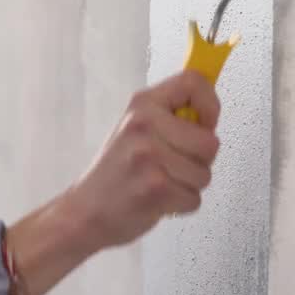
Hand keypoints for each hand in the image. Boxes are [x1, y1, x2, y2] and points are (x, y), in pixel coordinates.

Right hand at [62, 70, 220, 251]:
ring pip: (204, 174)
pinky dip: (181, 205)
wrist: (85, 212)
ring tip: (160, 184)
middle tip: (171, 166)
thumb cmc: (116, 173)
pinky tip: (157, 200)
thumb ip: (171, 119)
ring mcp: (149, 156)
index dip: (209, 105)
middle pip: (210, 141)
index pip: (193, 82)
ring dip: (189, 186)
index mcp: (142, 104)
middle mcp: (145, 124)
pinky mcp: (156, 187)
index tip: (203, 126)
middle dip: (200, 161)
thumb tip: (209, 116)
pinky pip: (195, 198)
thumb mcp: (137, 130)